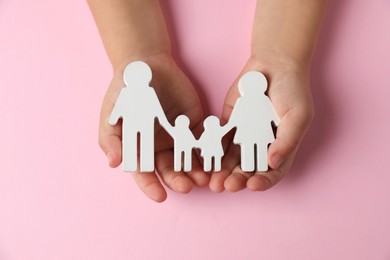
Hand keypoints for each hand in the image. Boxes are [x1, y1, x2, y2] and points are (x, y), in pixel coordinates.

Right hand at [99, 53, 208, 201]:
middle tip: (187, 186)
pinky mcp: (194, 125)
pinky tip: (214, 159)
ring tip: (204, 177)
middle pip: (170, 170)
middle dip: (178, 179)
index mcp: (140, 149)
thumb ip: (111, 139)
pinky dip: (208, 151)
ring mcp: (178, 137)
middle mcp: (160, 147)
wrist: (145, 66)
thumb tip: (114, 163)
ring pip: (188, 160)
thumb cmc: (124, 92)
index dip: (151, 186)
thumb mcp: (112, 115)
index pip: (145, 173)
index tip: (160, 196)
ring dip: (196, 170)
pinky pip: (202, 141)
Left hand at [210, 56, 313, 191]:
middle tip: (227, 186)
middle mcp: (261, 145)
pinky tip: (207, 159)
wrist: (274, 64)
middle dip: (238, 180)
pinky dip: (214, 151)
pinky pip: (220, 140)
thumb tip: (272, 163)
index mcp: (281, 148)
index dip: (263, 181)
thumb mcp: (298, 116)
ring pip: (232, 159)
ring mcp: (244, 136)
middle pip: (248, 170)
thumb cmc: (293, 90)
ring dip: (223, 171)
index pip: (272, 172)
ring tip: (214, 180)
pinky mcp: (230, 124)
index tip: (253, 184)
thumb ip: (287, 141)